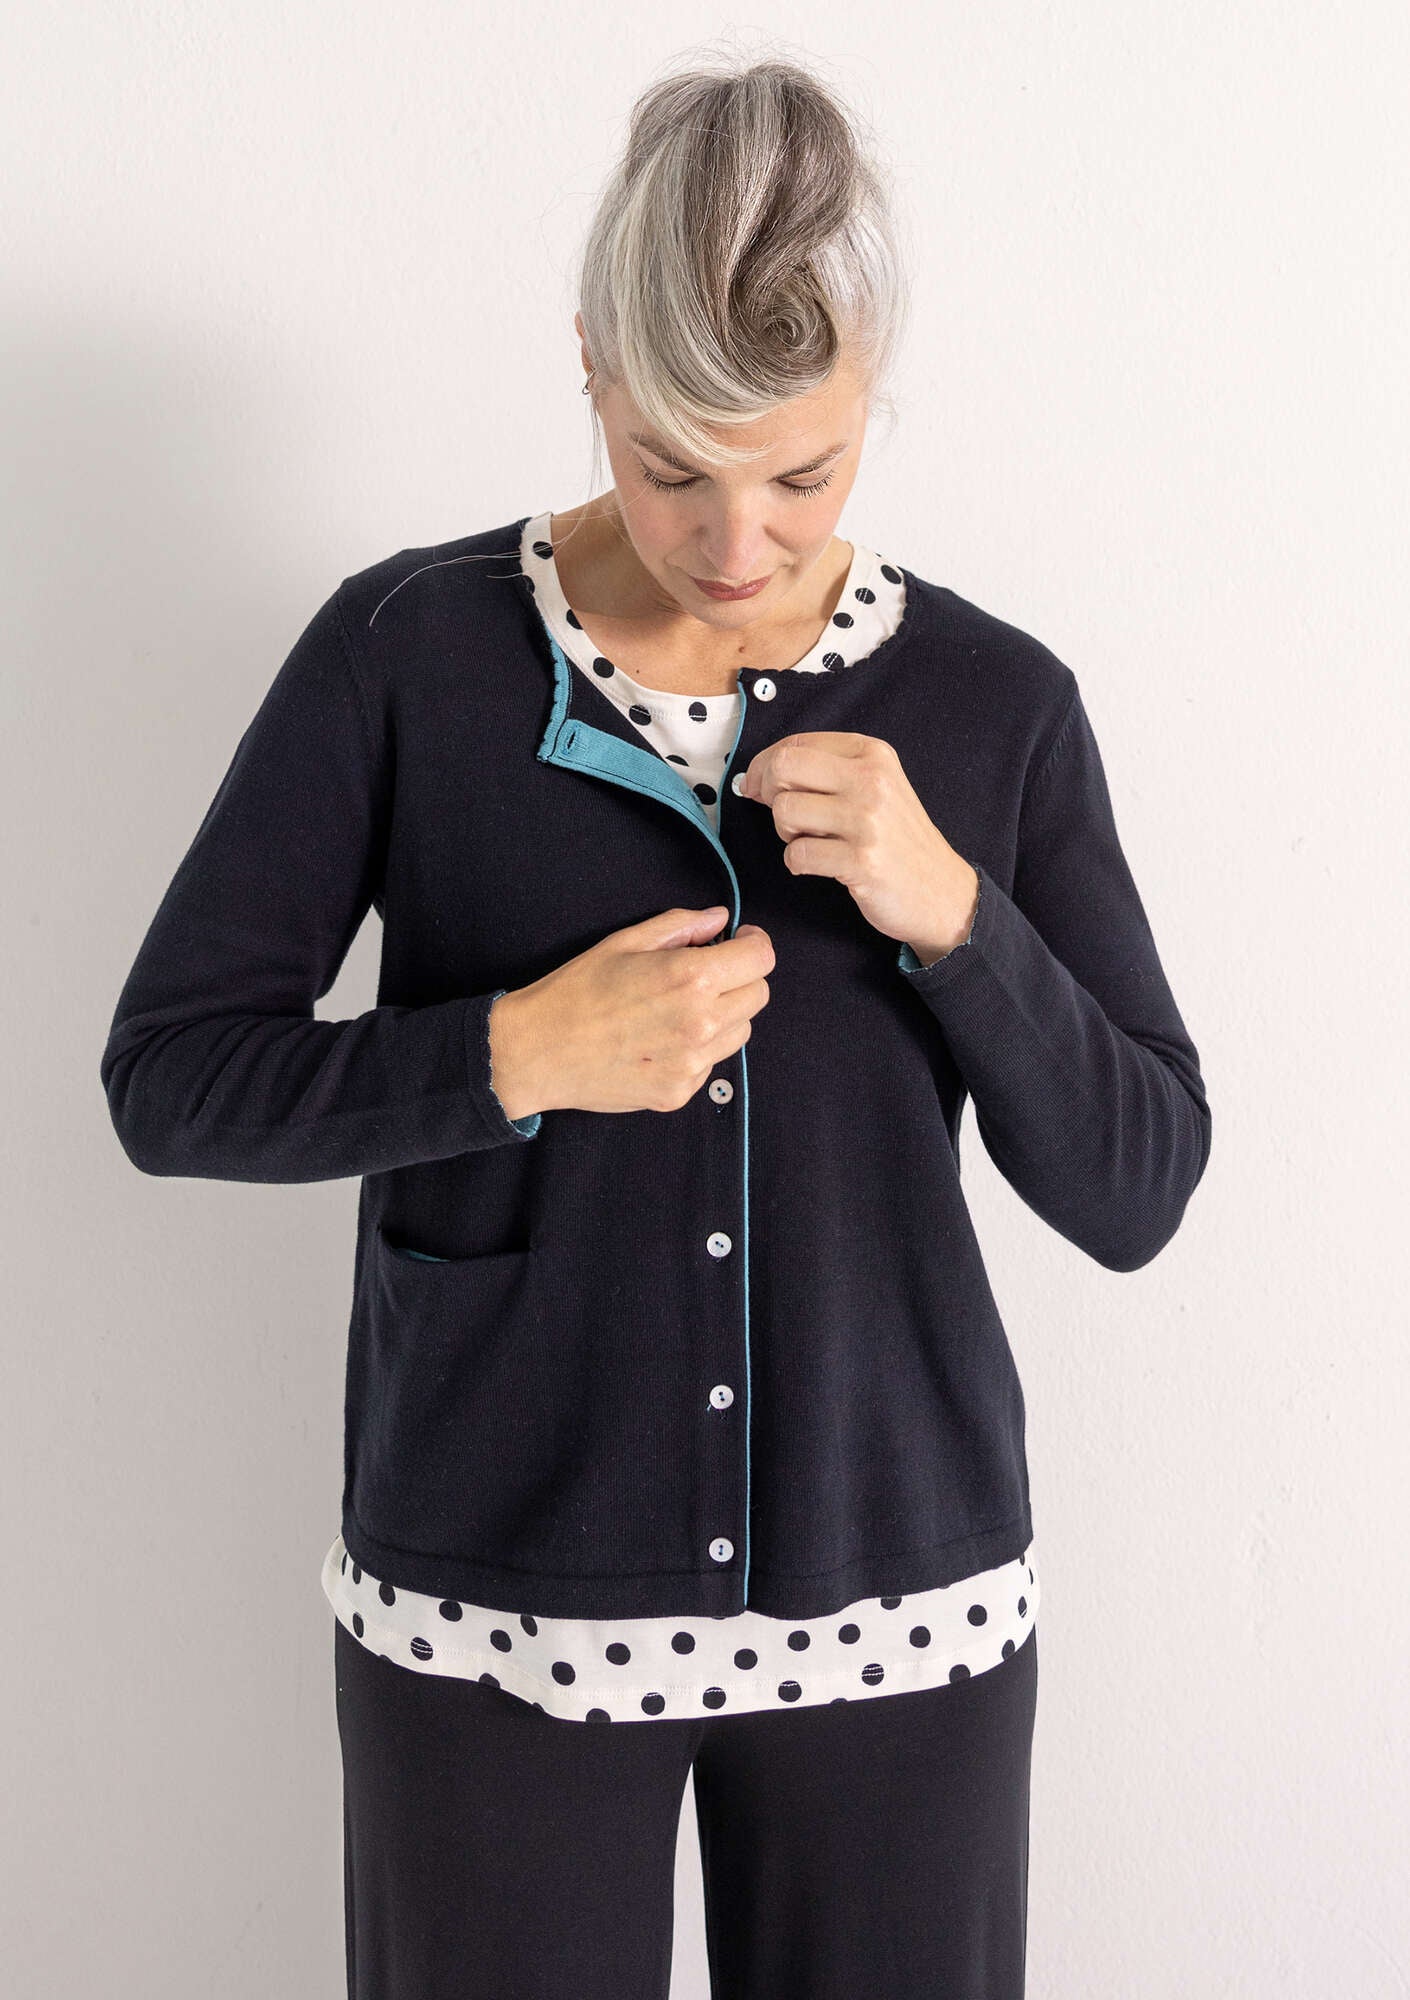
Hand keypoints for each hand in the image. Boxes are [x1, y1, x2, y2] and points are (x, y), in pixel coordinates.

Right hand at [489, 908, 774, 1118]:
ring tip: (679, 1008)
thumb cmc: (575, 992)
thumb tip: (720, 919)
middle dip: (740, 977)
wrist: (537, 1051)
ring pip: (741, 1031)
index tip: (740, 941)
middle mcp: (700, 1023)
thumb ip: (680, 926)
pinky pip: (711, 1063)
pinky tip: (661, 1039)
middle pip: (758, 995)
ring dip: (724, 1014)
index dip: (754, 943)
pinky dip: (698, 1049)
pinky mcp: (679, 1092)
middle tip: (705, 973)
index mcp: (690, 978)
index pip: (762, 958)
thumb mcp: (625, 942)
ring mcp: (692, 1063)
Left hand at [736, 731, 978, 966]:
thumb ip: (825, 772)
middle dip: (768, 792)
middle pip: (784, 767)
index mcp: (871, 754)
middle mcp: (870, 780)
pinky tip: (821, 864)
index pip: (796, 743)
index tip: (758, 785)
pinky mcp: (861, 861)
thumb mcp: (874, 787)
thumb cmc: (898, 839)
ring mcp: (867, 820)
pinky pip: (798, 854)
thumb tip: (758, 776)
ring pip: (785, 811)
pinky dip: (798, 863)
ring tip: (812, 840)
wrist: (939, 889)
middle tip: (783, 813)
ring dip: (786, 832)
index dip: (764, 765)